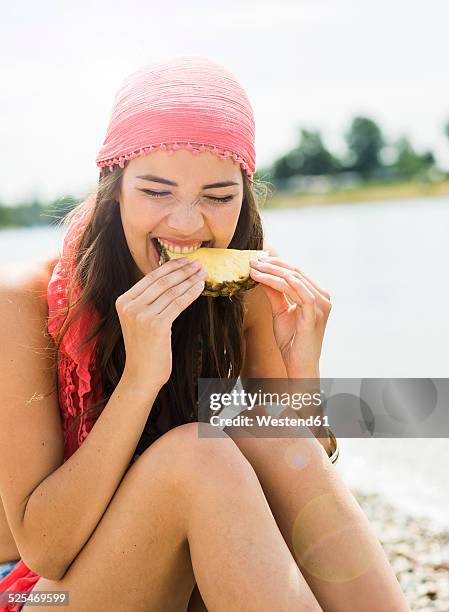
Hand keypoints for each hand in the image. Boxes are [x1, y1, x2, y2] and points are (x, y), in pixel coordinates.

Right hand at [115, 258, 206, 393]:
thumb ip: (148, 300)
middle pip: (162, 281)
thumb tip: (172, 277)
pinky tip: (200, 287)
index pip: (150, 277)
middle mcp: (129, 306)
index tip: (185, 261)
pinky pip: (178, 304)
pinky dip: (191, 293)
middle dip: (183, 270)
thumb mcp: (139, 319)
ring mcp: (141, 316)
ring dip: (190, 280)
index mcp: (123, 301)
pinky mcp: (156, 325)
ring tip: (203, 273)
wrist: (141, 374)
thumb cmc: (145, 347)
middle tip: (198, 264)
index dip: (170, 267)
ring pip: (172, 291)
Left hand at [249, 255, 331, 377]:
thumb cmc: (292, 341)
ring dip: (273, 272)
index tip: (256, 260)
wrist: (299, 365)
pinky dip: (284, 282)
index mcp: (317, 296)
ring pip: (295, 280)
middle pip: (296, 272)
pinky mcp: (315, 315)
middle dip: (272, 265)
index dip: (276, 264)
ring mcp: (321, 306)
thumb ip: (274, 294)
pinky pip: (300, 293)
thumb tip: (261, 275)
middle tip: (253, 260)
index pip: (296, 272)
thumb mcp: (280, 312)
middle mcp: (323, 298)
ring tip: (255, 268)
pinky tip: (270, 277)